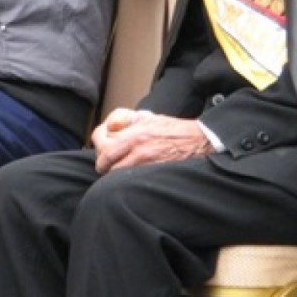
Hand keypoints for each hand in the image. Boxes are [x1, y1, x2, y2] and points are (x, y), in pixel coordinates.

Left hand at [92, 109, 211, 173]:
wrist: (199, 142)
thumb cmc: (174, 130)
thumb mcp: (148, 116)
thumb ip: (126, 119)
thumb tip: (110, 126)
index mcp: (134, 130)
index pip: (101, 138)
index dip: (97, 143)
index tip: (100, 145)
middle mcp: (137, 146)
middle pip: (104, 159)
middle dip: (102, 161)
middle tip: (106, 162)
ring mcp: (144, 162)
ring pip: (113, 173)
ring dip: (112, 172)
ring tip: (119, 170)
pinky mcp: (151, 174)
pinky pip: (128, 180)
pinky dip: (125, 180)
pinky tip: (130, 177)